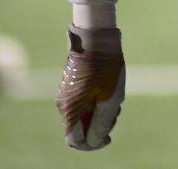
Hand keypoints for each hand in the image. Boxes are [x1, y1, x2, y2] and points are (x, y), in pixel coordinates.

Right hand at [55, 26, 124, 150]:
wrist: (96, 34)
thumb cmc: (104, 64)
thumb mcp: (109, 96)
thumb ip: (102, 122)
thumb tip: (95, 141)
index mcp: (69, 109)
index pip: (76, 141)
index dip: (93, 143)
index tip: (109, 137)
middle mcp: (62, 104)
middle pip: (80, 128)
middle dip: (99, 124)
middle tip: (115, 109)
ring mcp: (65, 93)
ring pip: (82, 114)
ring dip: (99, 111)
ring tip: (113, 94)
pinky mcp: (70, 85)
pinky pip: (82, 102)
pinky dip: (95, 101)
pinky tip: (107, 87)